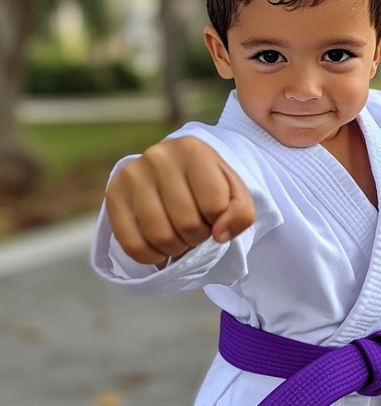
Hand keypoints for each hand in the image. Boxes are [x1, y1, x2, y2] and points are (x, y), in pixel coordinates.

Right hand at [106, 136, 255, 264]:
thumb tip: (220, 235)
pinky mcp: (113, 195)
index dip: (219, 222)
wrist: (175, 170)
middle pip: (187, 224)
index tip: (215, 216)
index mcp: (192, 150)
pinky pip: (133, 245)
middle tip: (197, 228)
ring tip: (180, 234)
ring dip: (177, 247)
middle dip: (198, 236)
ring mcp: (132, 175)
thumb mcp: (234, 193)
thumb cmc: (207, 184)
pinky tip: (160, 245)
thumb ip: (241, 213)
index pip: (214, 206)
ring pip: (160, 236)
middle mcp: (158, 157)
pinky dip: (152, 256)